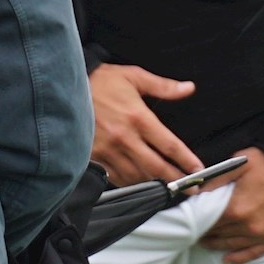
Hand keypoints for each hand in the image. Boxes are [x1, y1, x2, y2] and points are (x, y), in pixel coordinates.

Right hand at [88, 63, 202, 181]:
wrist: (66, 88)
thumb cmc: (102, 81)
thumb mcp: (134, 76)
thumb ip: (163, 86)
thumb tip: (189, 88)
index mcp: (138, 118)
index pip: (169, 145)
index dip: (186, 160)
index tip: (198, 169)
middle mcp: (125, 137)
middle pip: (156, 167)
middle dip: (177, 179)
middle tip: (191, 187)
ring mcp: (108, 150)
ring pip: (137, 175)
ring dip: (154, 182)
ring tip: (167, 185)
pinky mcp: (94, 156)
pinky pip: (116, 177)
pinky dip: (131, 182)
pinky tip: (140, 180)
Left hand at [205, 150, 263, 263]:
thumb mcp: (241, 163)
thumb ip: (216, 179)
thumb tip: (195, 191)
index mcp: (236, 208)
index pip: (208, 222)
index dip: (197, 222)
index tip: (189, 221)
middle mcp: (248, 226)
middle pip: (218, 235)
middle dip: (205, 232)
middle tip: (195, 231)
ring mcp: (263, 235)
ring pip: (232, 246)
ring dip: (217, 245)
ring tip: (205, 242)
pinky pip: (254, 253)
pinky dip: (239, 257)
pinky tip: (227, 258)